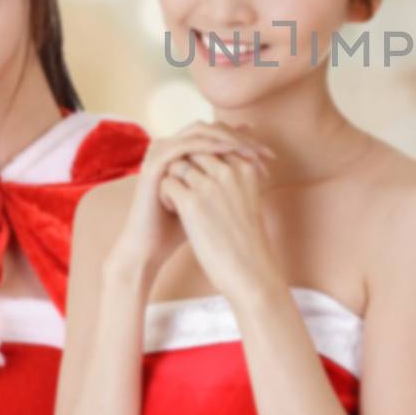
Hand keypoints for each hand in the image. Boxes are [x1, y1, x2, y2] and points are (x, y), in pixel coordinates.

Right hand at [107, 122, 272, 284]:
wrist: (152, 248)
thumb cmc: (183, 226)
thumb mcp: (212, 197)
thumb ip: (227, 175)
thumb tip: (251, 159)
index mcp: (182, 150)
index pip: (219, 133)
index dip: (246, 140)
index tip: (271, 157)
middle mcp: (169, 146)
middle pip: (211, 128)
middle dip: (241, 138)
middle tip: (264, 153)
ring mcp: (159, 152)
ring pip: (200, 131)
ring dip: (229, 139)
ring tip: (251, 153)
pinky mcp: (154, 162)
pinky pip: (184, 145)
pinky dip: (208, 145)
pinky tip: (229, 152)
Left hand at [159, 150, 283, 309]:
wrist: (249, 271)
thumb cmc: (247, 238)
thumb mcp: (247, 197)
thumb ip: (236, 174)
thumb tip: (220, 158)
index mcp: (246, 167)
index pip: (214, 144)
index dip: (202, 161)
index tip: (203, 184)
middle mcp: (229, 171)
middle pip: (195, 149)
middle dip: (186, 165)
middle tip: (188, 190)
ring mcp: (210, 185)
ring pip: (178, 164)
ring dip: (175, 179)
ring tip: (180, 202)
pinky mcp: (192, 203)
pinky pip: (168, 183)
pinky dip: (166, 195)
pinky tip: (174, 212)